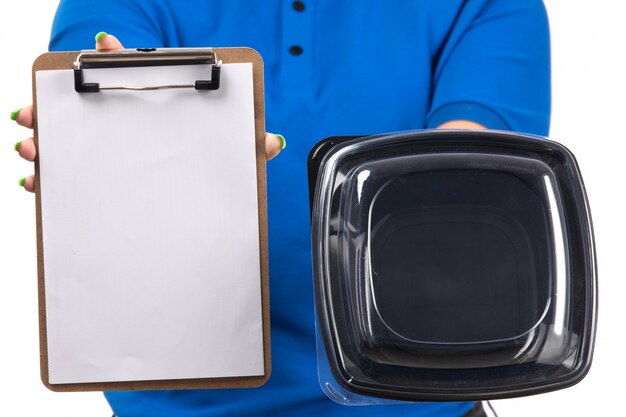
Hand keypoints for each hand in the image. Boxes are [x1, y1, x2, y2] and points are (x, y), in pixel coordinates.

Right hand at [13, 33, 285, 192]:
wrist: (191, 187)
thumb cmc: (205, 155)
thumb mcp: (225, 149)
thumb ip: (247, 143)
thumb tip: (275, 142)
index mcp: (151, 105)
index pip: (130, 71)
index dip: (117, 55)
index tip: (103, 43)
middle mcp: (122, 123)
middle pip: (80, 105)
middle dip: (55, 104)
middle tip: (38, 109)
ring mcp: (105, 149)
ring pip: (64, 138)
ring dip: (42, 139)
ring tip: (31, 146)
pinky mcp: (97, 177)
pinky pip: (67, 175)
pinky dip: (48, 177)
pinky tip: (36, 183)